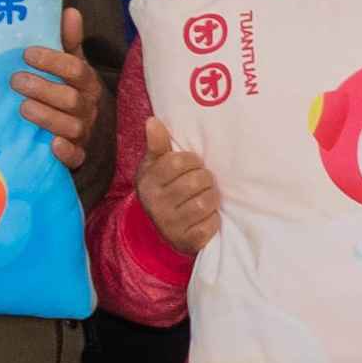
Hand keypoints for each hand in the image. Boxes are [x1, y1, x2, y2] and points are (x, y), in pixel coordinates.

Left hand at [10, 9, 96, 156]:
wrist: (82, 134)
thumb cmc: (70, 93)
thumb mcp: (72, 67)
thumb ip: (69, 42)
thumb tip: (70, 11)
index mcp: (88, 83)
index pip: (75, 69)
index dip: (52, 61)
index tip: (26, 53)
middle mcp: (88, 108)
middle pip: (70, 98)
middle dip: (42, 88)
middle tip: (15, 80)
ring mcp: (83, 133)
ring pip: (70, 126)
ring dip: (46, 117)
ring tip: (22, 108)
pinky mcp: (77, 155)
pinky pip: (75, 156)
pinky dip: (65, 152)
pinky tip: (51, 144)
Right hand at [135, 121, 223, 255]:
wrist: (162, 229)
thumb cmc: (164, 188)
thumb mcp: (157, 165)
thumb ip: (158, 144)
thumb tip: (153, 121)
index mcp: (148, 182)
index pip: (179, 162)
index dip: (192, 161)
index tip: (192, 165)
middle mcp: (156, 204)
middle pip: (196, 181)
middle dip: (205, 179)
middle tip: (201, 183)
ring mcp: (170, 225)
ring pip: (205, 203)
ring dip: (211, 198)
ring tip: (205, 198)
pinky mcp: (187, 241)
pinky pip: (210, 225)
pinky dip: (213, 220)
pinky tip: (206, 217)